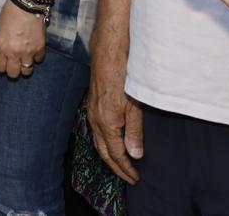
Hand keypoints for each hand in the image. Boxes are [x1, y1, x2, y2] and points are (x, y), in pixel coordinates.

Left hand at [0, 0, 46, 79]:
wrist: (27, 4)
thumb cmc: (10, 12)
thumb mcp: (0, 29)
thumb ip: (2, 43)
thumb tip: (5, 51)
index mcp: (1, 47)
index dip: (0, 66)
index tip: (3, 63)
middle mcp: (14, 53)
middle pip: (13, 74)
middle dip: (13, 69)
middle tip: (14, 62)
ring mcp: (29, 52)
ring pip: (27, 71)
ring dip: (25, 66)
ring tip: (25, 59)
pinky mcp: (41, 48)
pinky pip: (39, 60)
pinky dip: (36, 57)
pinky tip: (34, 50)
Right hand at [86, 43, 142, 183]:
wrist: (109, 49)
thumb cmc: (124, 74)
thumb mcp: (135, 105)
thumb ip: (134, 131)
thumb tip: (134, 154)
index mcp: (106, 122)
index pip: (115, 154)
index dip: (125, 169)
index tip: (135, 178)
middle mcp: (95, 119)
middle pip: (103, 152)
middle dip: (116, 168)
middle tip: (129, 178)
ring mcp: (92, 110)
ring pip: (98, 141)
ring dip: (109, 156)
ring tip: (121, 165)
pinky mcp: (93, 103)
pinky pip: (96, 130)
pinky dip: (105, 143)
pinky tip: (112, 142)